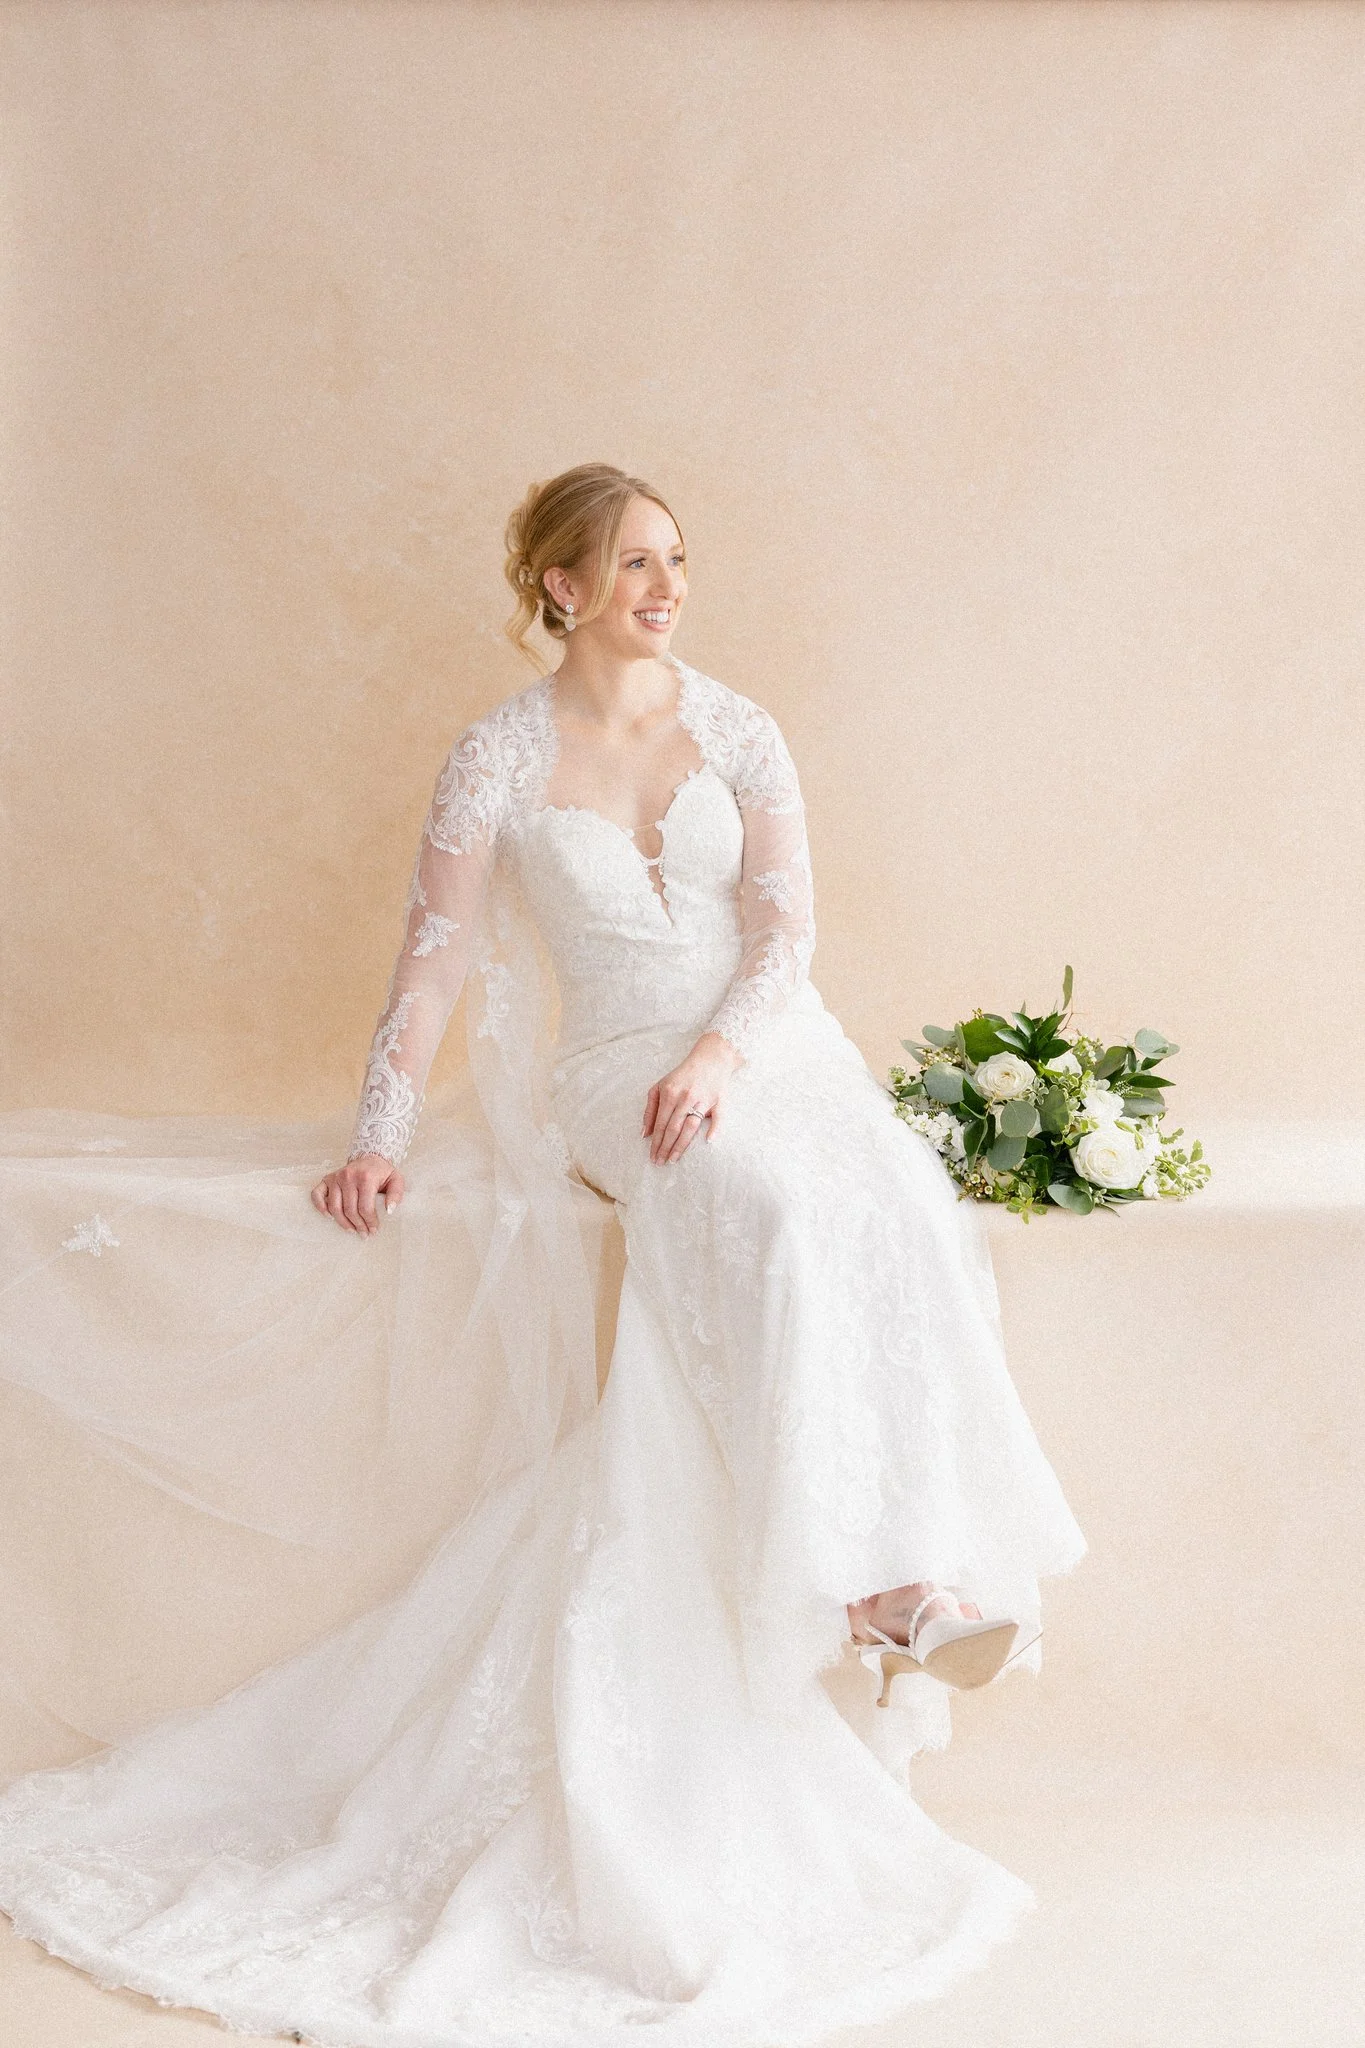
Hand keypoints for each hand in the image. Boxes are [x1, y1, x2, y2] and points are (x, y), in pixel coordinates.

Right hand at [310, 1153, 404, 1234]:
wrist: (370, 1158)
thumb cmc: (382, 1172)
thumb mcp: (396, 1180)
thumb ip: (396, 1194)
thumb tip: (389, 1211)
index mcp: (366, 1177)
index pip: (365, 1207)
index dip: (369, 1222)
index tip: (374, 1230)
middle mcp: (348, 1176)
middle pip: (349, 1210)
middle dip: (358, 1225)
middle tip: (364, 1234)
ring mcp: (336, 1177)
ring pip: (334, 1207)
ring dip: (342, 1222)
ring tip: (351, 1230)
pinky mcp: (327, 1179)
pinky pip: (317, 1194)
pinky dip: (320, 1207)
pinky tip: (329, 1216)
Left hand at [643, 1032, 741, 1163]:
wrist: (711, 1058)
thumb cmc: (683, 1075)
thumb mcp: (660, 1086)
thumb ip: (650, 1109)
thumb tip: (644, 1133)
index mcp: (669, 1093)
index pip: (660, 1124)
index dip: (656, 1142)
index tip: (652, 1156)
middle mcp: (685, 1097)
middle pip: (673, 1128)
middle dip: (665, 1148)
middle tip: (660, 1163)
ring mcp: (702, 1100)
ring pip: (690, 1127)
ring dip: (681, 1145)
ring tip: (673, 1159)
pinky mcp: (718, 1101)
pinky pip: (718, 1118)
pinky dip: (714, 1129)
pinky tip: (707, 1141)